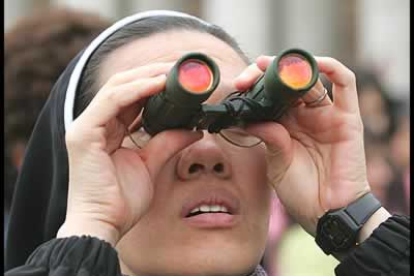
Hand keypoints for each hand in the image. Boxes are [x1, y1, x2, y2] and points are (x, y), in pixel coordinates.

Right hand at [57, 63, 202, 245]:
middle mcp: (95, 125)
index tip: (179, 78)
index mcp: (107, 131)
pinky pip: (113, 102)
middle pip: (123, 86)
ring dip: (146, 76)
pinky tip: (159, 84)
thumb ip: (168, 142)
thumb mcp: (151, 164)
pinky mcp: (84, 133)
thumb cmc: (122, 200)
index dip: (153, 84)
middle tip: (179, 67)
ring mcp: (86, 127)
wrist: (103, 226)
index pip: (130, 98)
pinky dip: (137, 90)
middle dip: (152, 73)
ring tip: (173, 70)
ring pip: (117, 88)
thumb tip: (193, 128)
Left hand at [235, 56, 370, 235]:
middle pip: (289, 82)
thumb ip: (268, 138)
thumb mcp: (277, 163)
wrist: (327, 213)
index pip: (272, 95)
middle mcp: (306, 116)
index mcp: (287, 125)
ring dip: (292, 68)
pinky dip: (331, 68)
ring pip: (312, 78)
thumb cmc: (301, 192)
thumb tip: (248, 118)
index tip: (239, 85)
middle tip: (250, 76)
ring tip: (272, 68)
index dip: (257, 85)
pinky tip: (312, 64)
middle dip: (268, 74)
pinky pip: (346, 84)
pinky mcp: (347, 118)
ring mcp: (327, 115)